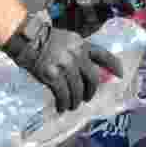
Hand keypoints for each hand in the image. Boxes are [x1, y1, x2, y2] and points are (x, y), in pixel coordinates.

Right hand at [3, 13, 120, 112]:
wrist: (25, 39)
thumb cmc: (43, 39)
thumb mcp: (66, 39)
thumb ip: (77, 52)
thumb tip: (85, 70)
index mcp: (81, 44)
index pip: (103, 55)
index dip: (114, 65)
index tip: (120, 75)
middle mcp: (77, 55)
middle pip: (92, 78)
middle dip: (91, 91)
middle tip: (87, 98)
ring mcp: (65, 65)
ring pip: (77, 89)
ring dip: (76, 101)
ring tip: (72, 106)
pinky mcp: (53, 75)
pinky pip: (63, 94)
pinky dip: (64, 103)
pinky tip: (62, 108)